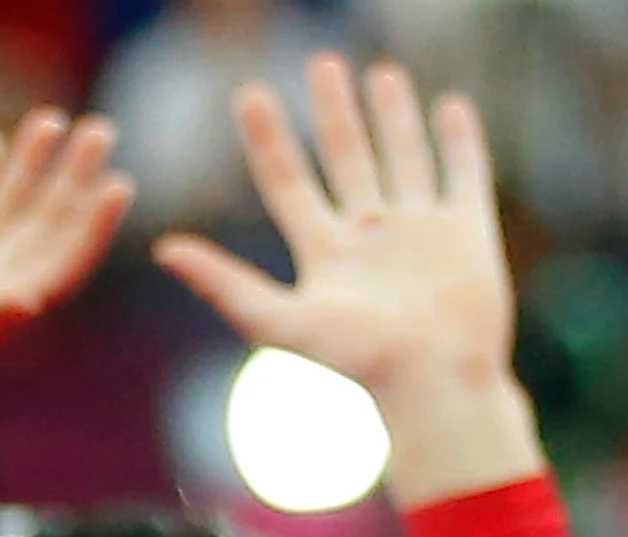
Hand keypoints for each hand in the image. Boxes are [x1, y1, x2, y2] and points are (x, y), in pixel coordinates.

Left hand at [150, 57, 530, 502]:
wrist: (432, 384)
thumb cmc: (356, 361)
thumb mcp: (277, 320)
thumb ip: (222, 283)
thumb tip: (161, 249)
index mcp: (321, 251)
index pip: (286, 180)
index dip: (268, 138)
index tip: (250, 94)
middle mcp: (367, 234)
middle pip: (344, 156)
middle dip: (331, 110)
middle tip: (320, 62)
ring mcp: (418, 230)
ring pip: (402, 155)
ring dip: (392, 115)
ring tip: (381, 72)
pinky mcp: (466, 232)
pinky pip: (462, 173)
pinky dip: (458, 140)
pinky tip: (449, 105)